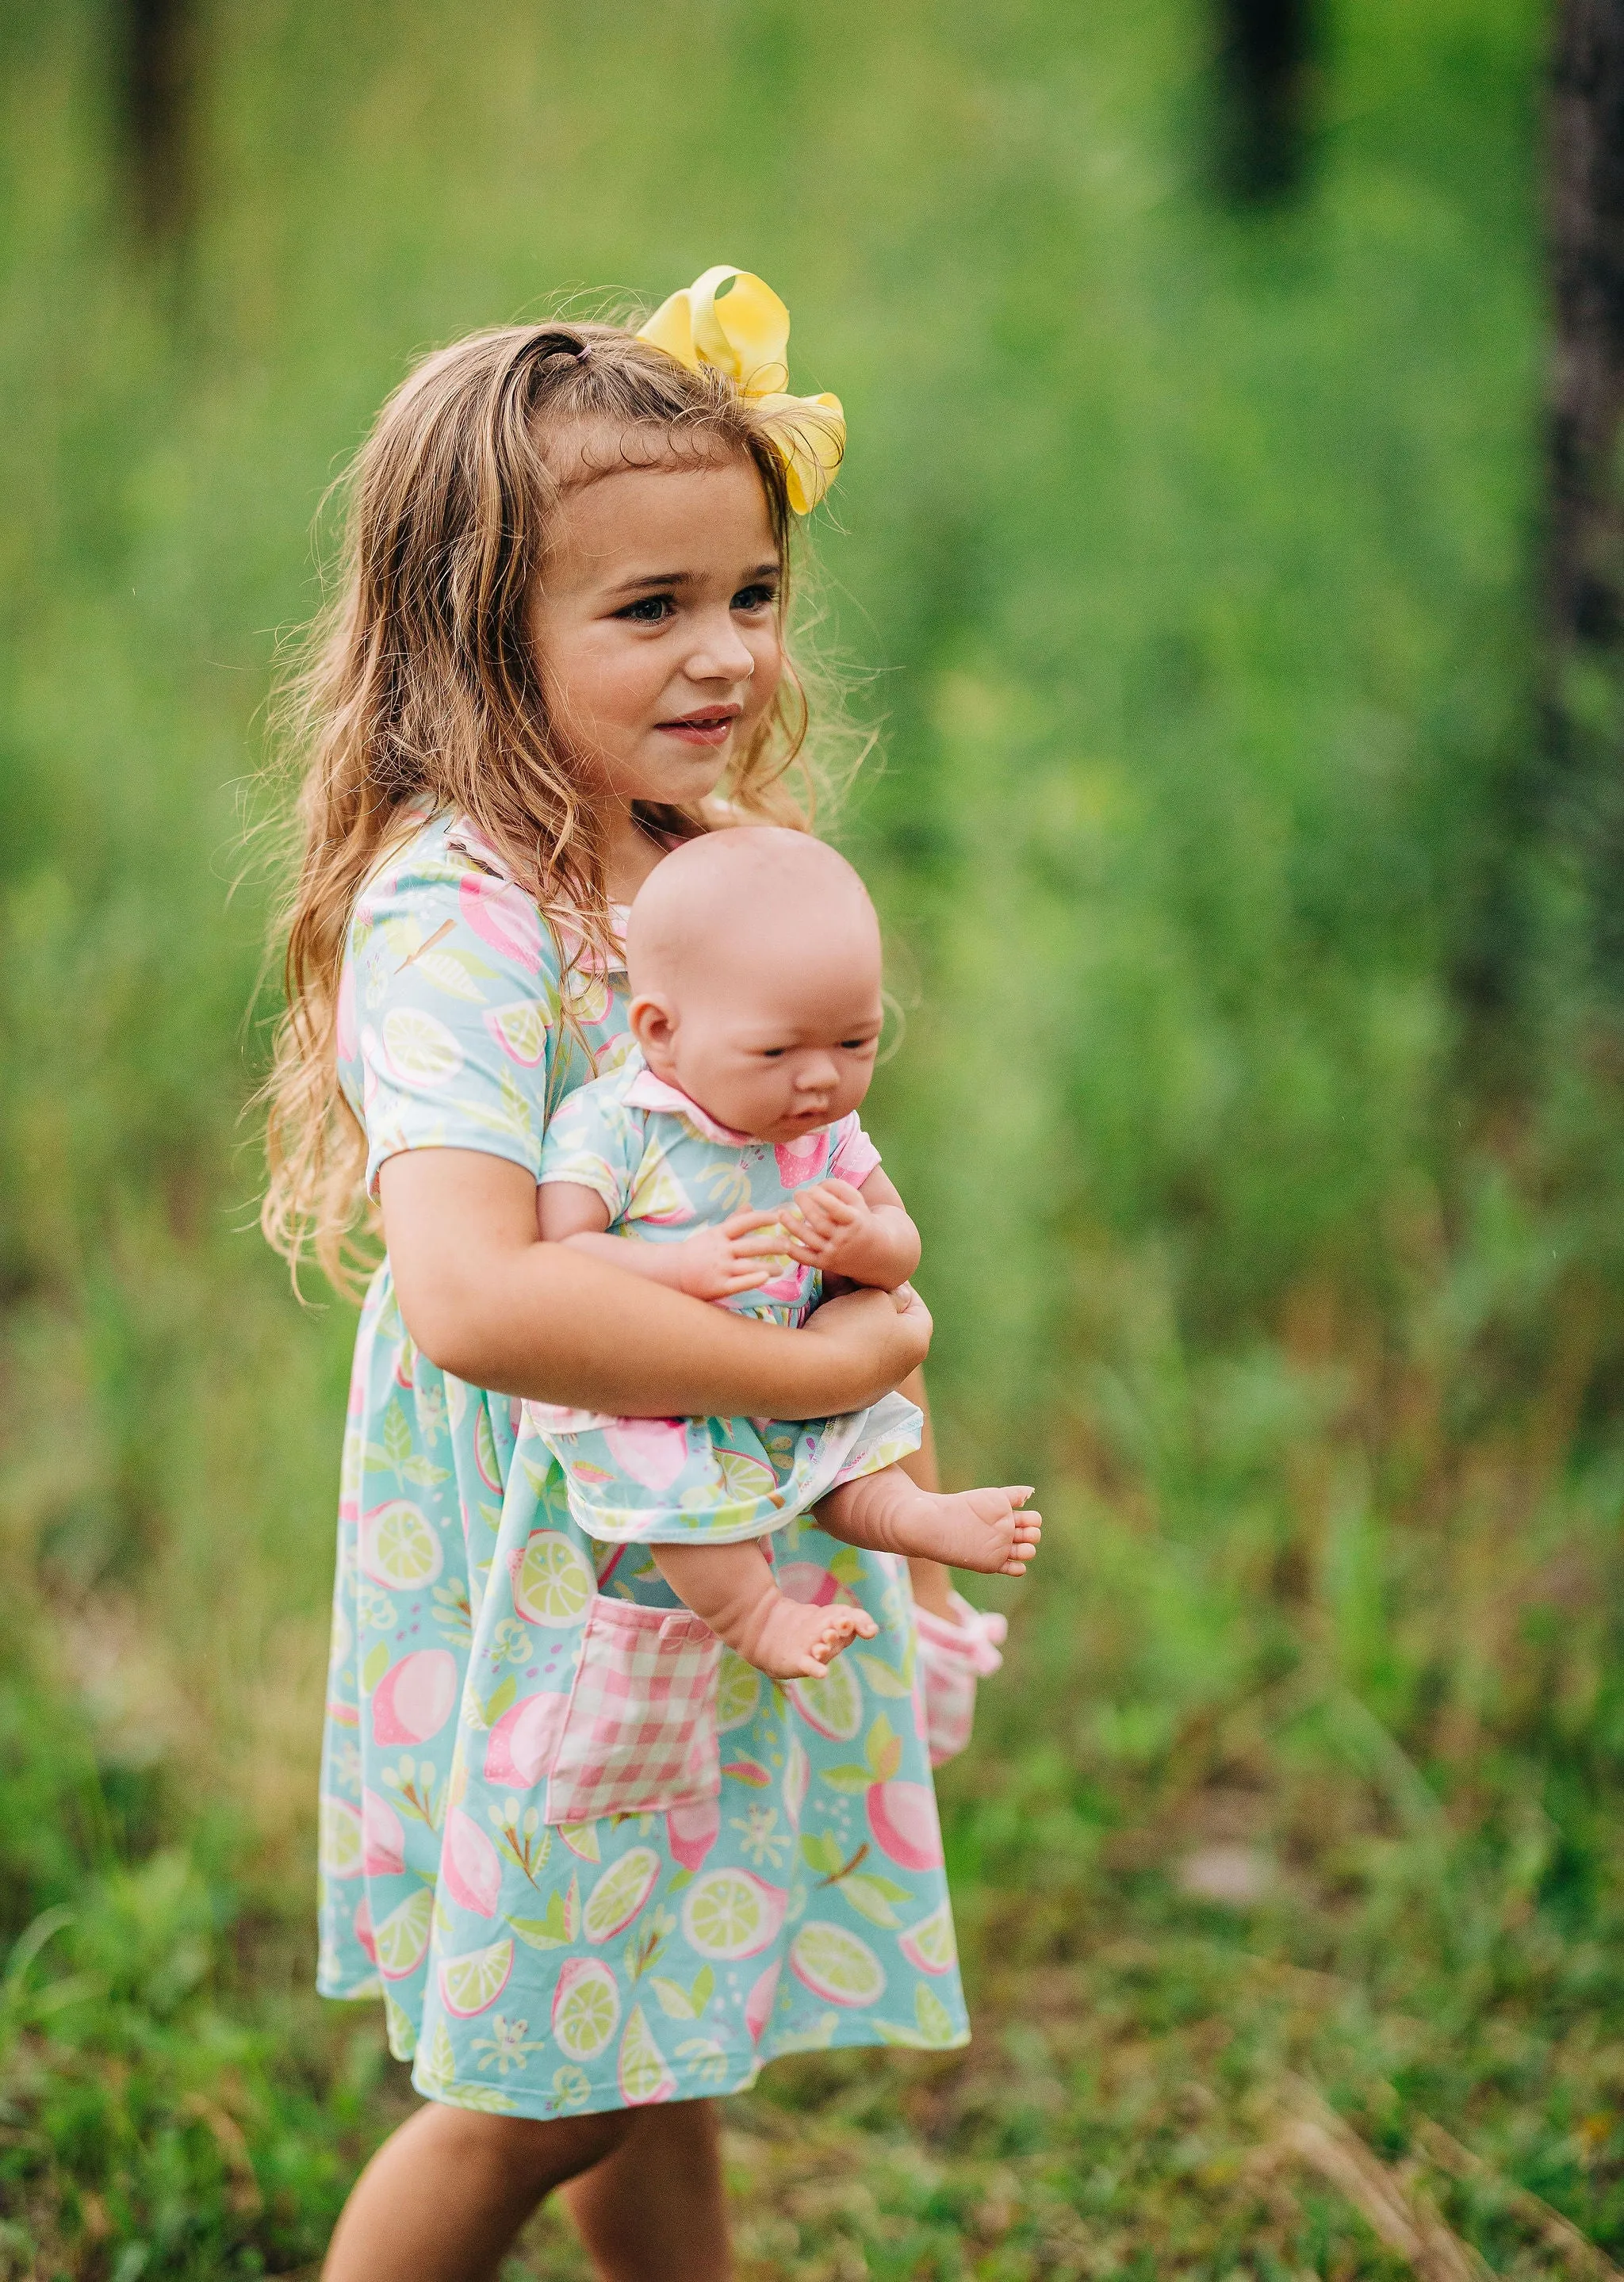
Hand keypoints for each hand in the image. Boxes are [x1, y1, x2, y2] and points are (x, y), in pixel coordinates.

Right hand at [673, 1209, 790, 1300]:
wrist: (672, 1272)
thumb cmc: (696, 1251)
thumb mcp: (714, 1233)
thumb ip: (734, 1221)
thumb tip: (750, 1205)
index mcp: (720, 1235)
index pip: (745, 1222)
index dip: (763, 1218)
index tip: (779, 1216)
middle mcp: (722, 1251)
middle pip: (752, 1245)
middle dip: (773, 1245)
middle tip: (788, 1245)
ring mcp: (721, 1269)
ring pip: (750, 1266)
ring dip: (769, 1267)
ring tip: (781, 1269)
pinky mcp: (719, 1287)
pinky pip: (740, 1283)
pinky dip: (753, 1280)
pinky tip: (766, 1278)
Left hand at [780, 1180, 874, 1274]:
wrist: (876, 1253)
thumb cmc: (861, 1221)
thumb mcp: (858, 1202)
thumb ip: (839, 1189)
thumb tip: (815, 1185)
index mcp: (854, 1221)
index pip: (835, 1208)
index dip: (821, 1197)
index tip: (811, 1188)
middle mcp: (844, 1239)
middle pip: (819, 1222)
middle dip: (805, 1206)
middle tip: (797, 1194)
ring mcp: (834, 1253)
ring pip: (809, 1238)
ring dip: (792, 1225)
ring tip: (780, 1213)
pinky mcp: (825, 1264)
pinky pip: (805, 1258)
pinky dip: (791, 1250)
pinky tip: (781, 1238)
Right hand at [799, 1282, 932, 1410]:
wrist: (814, 1375)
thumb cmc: (854, 1329)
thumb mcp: (877, 1296)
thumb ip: (891, 1292)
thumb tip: (897, 1296)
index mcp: (916, 1343)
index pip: (915, 1306)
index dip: (897, 1285)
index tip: (875, 1272)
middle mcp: (898, 1368)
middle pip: (886, 1323)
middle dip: (866, 1299)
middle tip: (846, 1281)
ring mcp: (871, 1384)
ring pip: (862, 1339)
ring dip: (848, 1317)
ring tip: (825, 1295)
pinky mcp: (845, 1393)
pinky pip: (844, 1356)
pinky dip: (834, 1337)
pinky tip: (817, 1320)